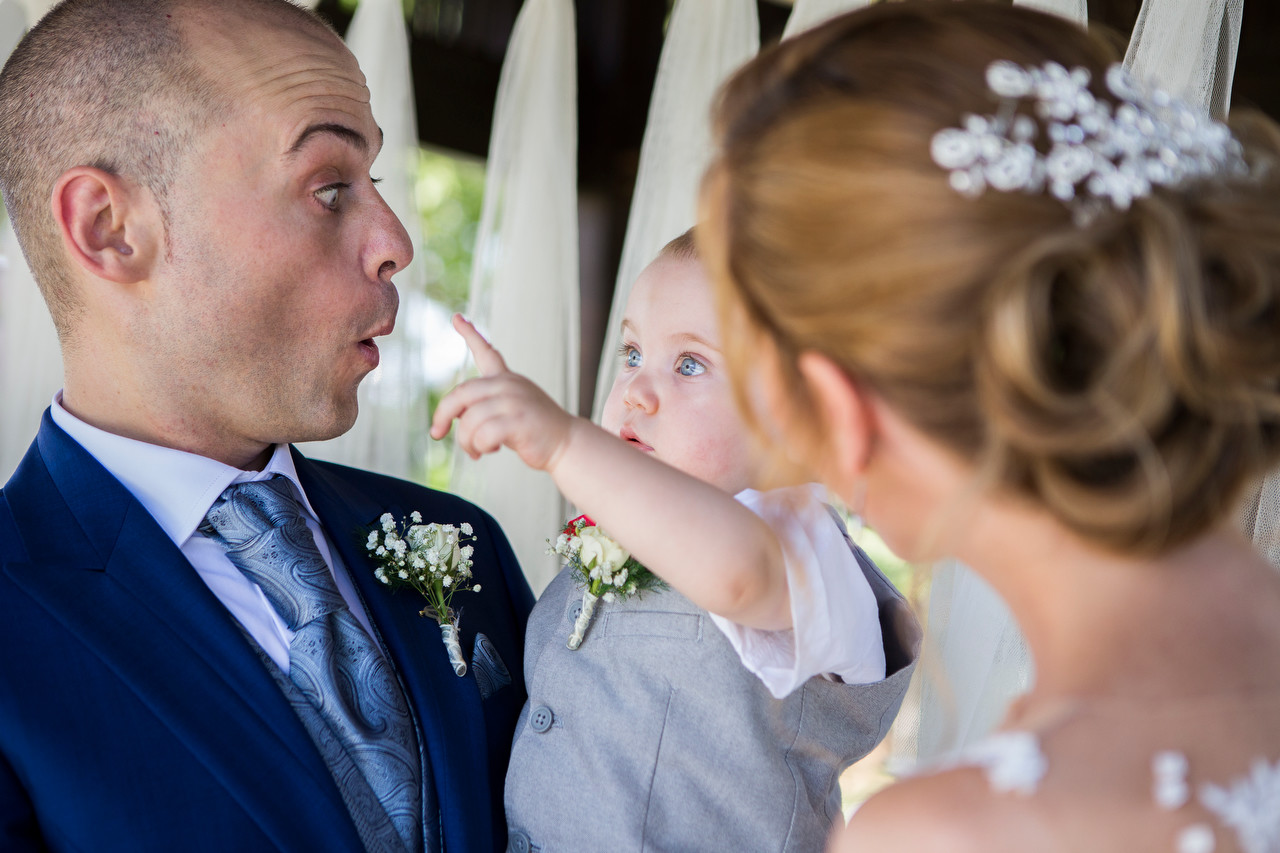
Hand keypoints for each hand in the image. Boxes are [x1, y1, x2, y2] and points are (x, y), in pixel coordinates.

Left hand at [430, 314, 575, 470]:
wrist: (567, 444)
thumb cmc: (534, 431)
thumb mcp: (506, 412)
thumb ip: (483, 406)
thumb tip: (453, 415)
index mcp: (506, 379)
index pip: (486, 352)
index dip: (470, 334)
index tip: (457, 318)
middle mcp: (509, 385)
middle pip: (461, 394)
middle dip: (442, 415)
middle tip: (436, 433)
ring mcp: (515, 401)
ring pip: (469, 420)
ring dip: (466, 441)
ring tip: (475, 451)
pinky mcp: (519, 421)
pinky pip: (483, 435)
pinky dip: (480, 447)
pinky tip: (490, 450)